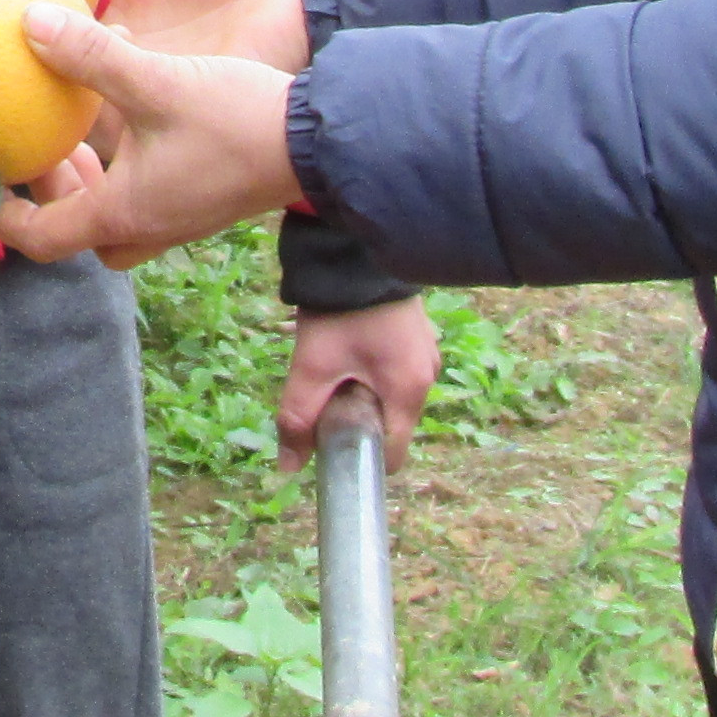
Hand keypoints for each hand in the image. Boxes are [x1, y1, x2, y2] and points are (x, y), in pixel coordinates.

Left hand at [0, 2, 300, 270]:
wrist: (324, 143)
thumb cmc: (239, 120)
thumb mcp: (157, 82)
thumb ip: (92, 53)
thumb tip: (28, 22)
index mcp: (122, 214)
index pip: (40, 236)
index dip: (2, 215)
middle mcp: (146, 226)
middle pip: (73, 229)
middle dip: (45, 193)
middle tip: (27, 145)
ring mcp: (177, 218)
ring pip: (110, 214)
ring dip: (85, 177)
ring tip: (73, 123)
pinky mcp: (202, 200)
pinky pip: (143, 196)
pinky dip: (122, 166)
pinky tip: (131, 108)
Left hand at [281, 297, 439, 462]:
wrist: (353, 249)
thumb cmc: (337, 311)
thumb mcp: (312, 367)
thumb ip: (298, 418)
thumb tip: (288, 468)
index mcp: (409, 390)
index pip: (394, 455)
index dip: (360, 459)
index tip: (332, 446)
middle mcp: (428, 376)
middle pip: (391, 424)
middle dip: (358, 423)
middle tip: (325, 399)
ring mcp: (426, 353)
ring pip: (392, 397)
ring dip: (364, 395)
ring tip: (335, 369)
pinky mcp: (417, 336)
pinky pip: (396, 372)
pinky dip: (373, 374)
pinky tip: (349, 351)